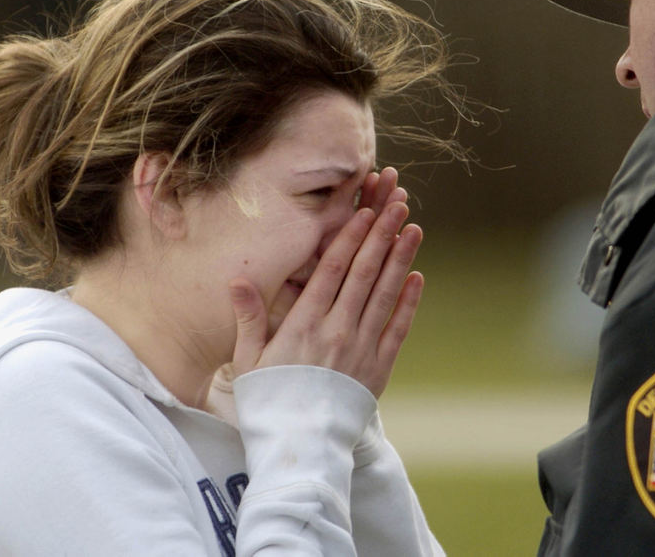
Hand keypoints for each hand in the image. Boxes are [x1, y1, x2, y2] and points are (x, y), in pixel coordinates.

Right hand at [223, 168, 422, 397]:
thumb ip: (249, 318)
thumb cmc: (268, 405)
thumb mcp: (248, 362)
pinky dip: (409, 302)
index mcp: (303, 325)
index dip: (350, 237)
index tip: (364, 211)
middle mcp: (336, 331)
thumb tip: (237, 279)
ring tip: (414, 229)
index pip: (332, 270)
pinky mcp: (379, 369)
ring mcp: (361, 350)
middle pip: (364, 273)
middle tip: (397, 203)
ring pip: (385, 294)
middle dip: (381, 234)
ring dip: (401, 259)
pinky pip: (398, 329)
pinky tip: (417, 277)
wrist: (299, 451)